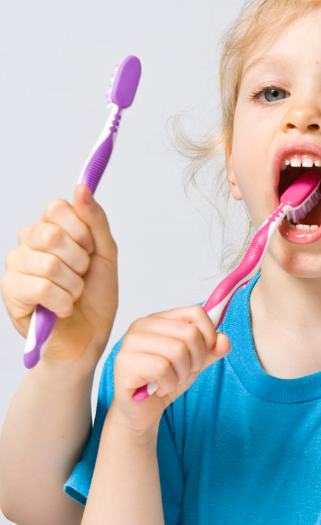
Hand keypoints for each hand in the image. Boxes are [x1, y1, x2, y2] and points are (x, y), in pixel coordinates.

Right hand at [1, 184, 117, 365]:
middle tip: (82, 275)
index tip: (90, 249)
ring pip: (47, 264)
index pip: (58, 208)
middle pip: (50, 234)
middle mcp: (27, 243)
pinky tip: (64, 308)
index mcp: (50, 229)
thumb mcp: (106, 253)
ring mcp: (16, 267)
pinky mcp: (11, 292)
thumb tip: (81, 188)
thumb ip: (96, 220)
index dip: (81, 230)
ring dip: (73, 285)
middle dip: (79, 260)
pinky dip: (62, 301)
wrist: (89, 336)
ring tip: (74, 294)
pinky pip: (38, 287)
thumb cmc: (95, 296)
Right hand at [111, 305, 229, 434]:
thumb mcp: (195, 362)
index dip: (209, 335)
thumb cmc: (165, 380)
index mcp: (160, 319)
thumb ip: (212, 350)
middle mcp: (142, 325)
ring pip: (178, 351)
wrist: (142, 410)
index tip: (202, 354)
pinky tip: (159, 388)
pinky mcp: (125, 363)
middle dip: (196, 360)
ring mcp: (130, 342)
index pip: (196, 313)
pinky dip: (169, 384)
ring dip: (182, 374)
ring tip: (171, 380)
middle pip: (190, 333)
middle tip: (184, 372)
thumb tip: (224, 339)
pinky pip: (162, 369)